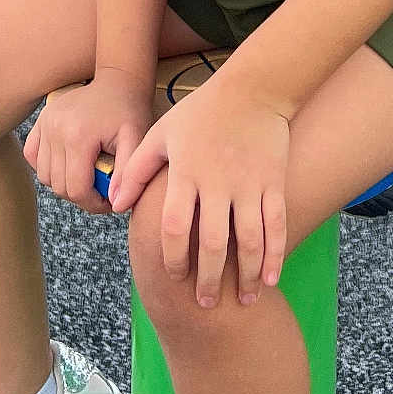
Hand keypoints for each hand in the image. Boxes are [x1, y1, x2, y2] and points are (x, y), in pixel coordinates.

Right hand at [24, 69, 152, 215]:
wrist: (119, 80)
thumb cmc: (129, 110)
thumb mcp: (136, 140)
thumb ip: (126, 174)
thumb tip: (116, 204)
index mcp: (79, 136)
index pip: (77, 189)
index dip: (94, 204)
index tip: (110, 202)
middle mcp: (56, 129)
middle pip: (59, 186)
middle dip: (81, 197)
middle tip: (101, 192)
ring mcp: (45, 123)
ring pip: (44, 175)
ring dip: (64, 184)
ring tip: (86, 177)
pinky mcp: (41, 120)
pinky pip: (32, 156)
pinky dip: (46, 166)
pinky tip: (67, 163)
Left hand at [112, 80, 290, 308]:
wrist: (254, 88)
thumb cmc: (202, 111)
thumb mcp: (162, 133)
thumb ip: (137, 168)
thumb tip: (115, 203)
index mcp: (186, 172)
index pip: (174, 226)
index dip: (172, 257)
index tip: (173, 277)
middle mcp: (218, 182)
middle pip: (211, 243)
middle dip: (207, 280)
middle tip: (204, 304)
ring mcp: (249, 184)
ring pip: (248, 241)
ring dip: (245, 276)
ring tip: (241, 301)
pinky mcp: (274, 182)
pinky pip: (277, 226)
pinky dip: (275, 256)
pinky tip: (269, 279)